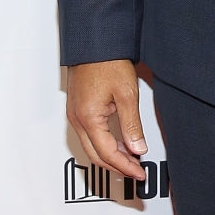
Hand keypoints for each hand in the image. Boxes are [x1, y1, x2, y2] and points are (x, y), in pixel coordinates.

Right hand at [66, 60, 147, 180]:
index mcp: (88, 118)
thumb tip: (137, 149)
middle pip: (96, 155)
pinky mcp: (77, 109)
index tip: (139, 173)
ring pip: (91, 146)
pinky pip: (88, 135)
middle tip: (136, 171)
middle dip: (117, 167)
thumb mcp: (127, 95)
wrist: (94, 42)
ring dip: (110, 157)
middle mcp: (77, 119)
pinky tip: (118, 144)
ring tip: (131, 160)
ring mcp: (75, 114)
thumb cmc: (107, 62)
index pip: (107, 153)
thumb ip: (132, 125)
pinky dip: (103, 144)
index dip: (125, 166)